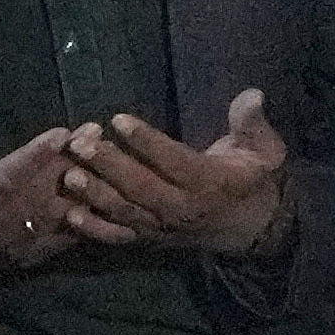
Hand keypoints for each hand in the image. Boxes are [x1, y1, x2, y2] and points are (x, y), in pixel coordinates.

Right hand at [0, 96, 90, 274]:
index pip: (4, 177)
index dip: (34, 157)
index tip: (61, 135)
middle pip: (41, 193)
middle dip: (71, 162)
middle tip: (96, 133)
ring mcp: (13, 242)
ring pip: (57, 215)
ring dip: (85, 188)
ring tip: (109, 157)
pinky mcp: (26, 255)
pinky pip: (62, 239)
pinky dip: (87, 220)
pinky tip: (107, 198)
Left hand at [53, 91, 291, 257]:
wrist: (248, 230)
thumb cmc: (250, 180)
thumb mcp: (265, 151)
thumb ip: (254, 124)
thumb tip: (252, 94)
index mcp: (209, 183)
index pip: (174, 161)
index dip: (146, 142)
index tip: (118, 120)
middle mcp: (182, 209)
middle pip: (141, 187)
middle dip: (109, 165)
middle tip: (80, 143)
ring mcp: (161, 228)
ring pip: (125, 212)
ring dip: (95, 195)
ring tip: (69, 174)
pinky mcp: (148, 240)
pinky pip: (119, 238)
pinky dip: (95, 230)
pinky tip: (71, 215)